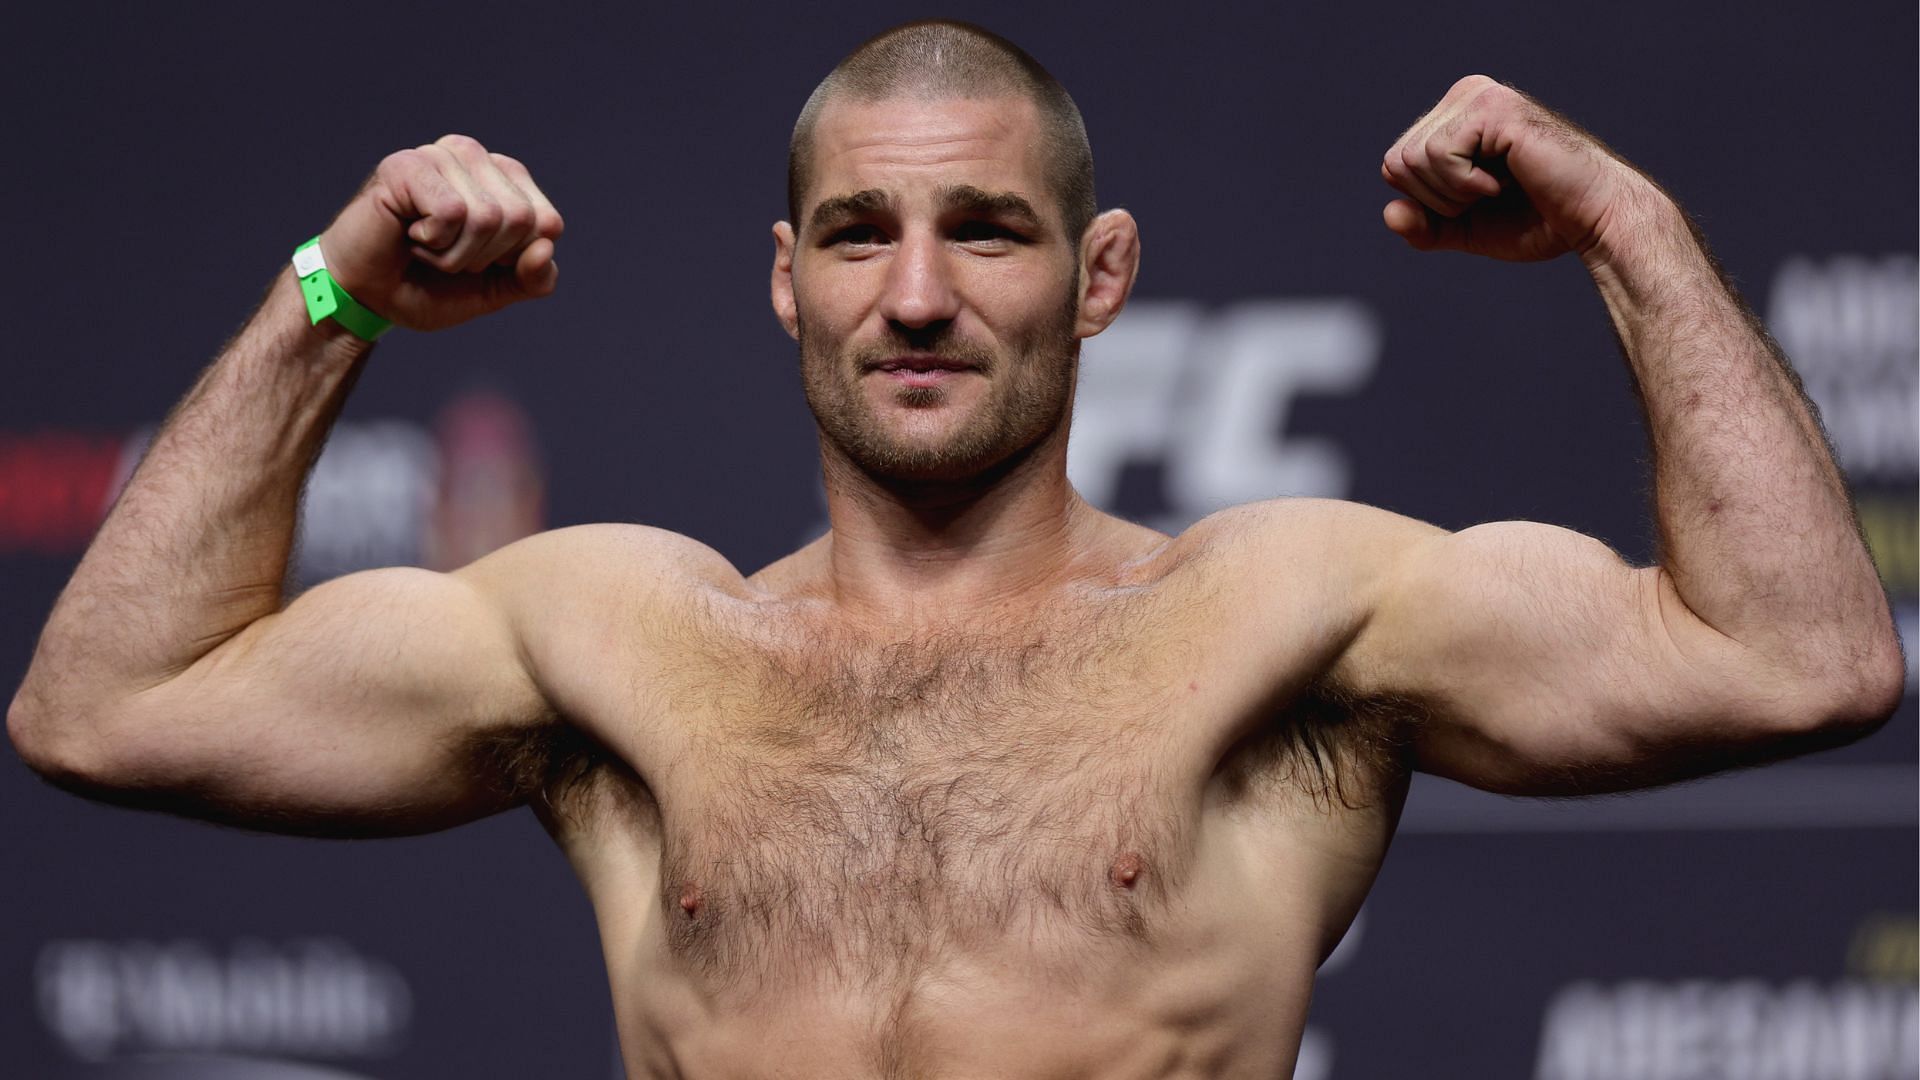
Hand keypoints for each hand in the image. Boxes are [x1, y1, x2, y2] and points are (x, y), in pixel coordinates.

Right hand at [318, 134, 564, 331]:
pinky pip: (453, 212)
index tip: (476, 261)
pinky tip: (409, 233)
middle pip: (521, 219)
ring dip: (454, 253)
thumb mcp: (494, 291)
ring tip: (425, 245)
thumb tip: (546, 248)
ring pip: (488, 216)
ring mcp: (440, 155)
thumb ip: (532, 278)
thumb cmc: (428, 286)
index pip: (548, 223)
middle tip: (444, 254)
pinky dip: (433, 241)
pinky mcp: (407, 164)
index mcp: (505, 179)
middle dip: (483, 257)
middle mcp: (476, 157)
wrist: (366, 298)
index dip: (514, 260)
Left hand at [1379, 76, 1660, 262]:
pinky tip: (1503, 181)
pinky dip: (1464, 185)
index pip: (1395, 165)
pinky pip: (1438, 155)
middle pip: (1397, 162)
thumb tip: (1389, 213)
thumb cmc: (1537, 221)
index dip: (1426, 202)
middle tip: (1488, 197)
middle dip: (1436, 199)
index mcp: (1455, 116)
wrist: (1593, 220)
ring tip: (1497, 189)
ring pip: (1412, 158)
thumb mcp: (1465, 229)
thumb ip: (1424, 226)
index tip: (1475, 201)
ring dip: (1452, 194)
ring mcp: (1480, 96)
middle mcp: (1465, 95)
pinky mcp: (1495, 108)